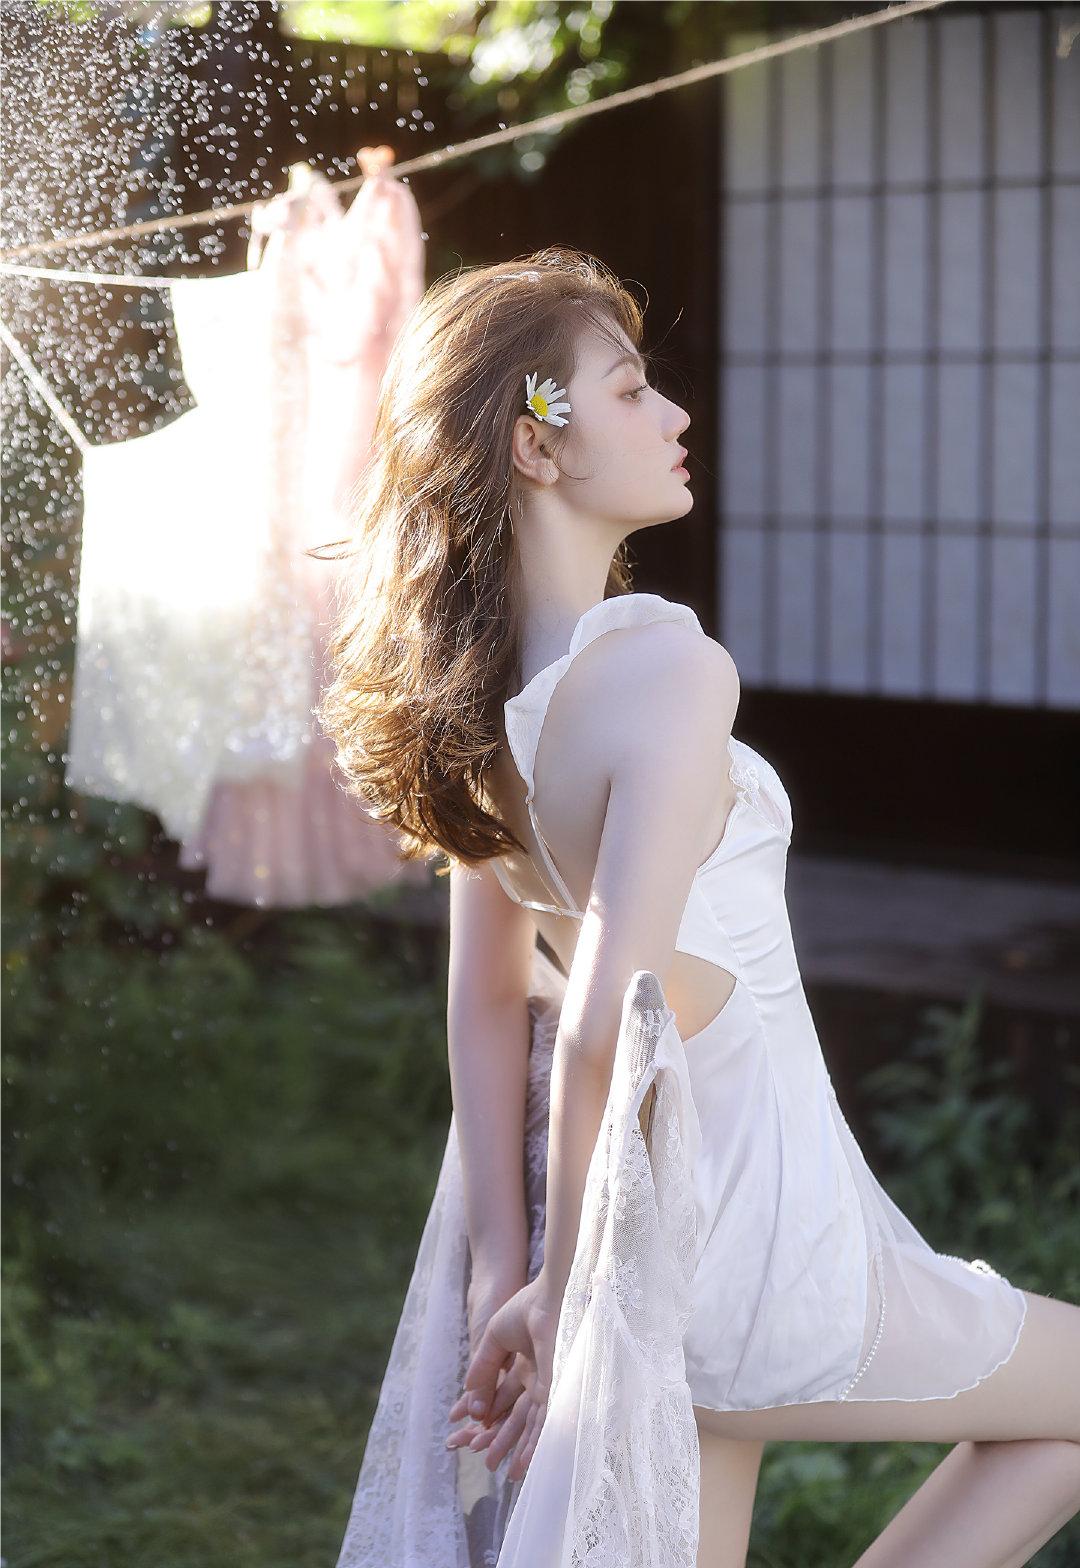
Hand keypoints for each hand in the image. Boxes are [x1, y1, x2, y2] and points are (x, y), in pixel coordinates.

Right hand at [447, 1272, 562, 1482]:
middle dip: (497, 1438)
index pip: (500, 1397)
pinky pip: (546, 1425)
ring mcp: (549, 1386)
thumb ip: (482, 1370)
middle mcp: (537, 1378)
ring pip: (529, 1425)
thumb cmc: (525, 1308)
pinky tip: (523, 1462)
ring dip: (514, 1447)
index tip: (464, 1432)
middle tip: (481, 1460)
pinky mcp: (558, 1392)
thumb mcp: (494, 1339)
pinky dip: (534, 1445)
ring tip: (499, 1470)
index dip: (482, 1415)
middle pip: (513, 1416)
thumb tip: (470, 1405)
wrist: (552, 1294)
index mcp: (523, 1364)